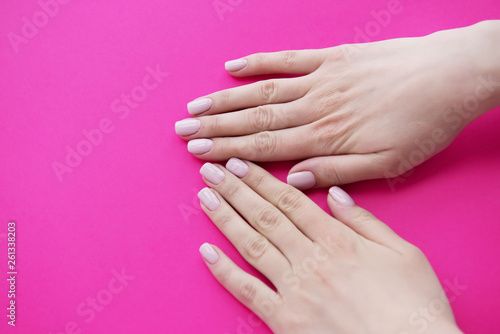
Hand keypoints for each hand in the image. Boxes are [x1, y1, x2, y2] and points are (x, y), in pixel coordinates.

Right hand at [177, 21, 499, 188]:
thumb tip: (294, 179)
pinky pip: (288, 58)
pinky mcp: (332, 57)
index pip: (265, 146)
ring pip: (262, 90)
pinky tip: (233, 67)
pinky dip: (258, 62)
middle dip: (214, 127)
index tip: (199, 154)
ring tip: (195, 106)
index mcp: (326, 137)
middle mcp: (315, 107)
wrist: (451, 77)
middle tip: (182, 131)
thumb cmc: (422, 125)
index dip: (228, 151)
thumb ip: (337, 172)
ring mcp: (321, 79)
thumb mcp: (387, 164)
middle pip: (254, 118)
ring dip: (225, 99)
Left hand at [196, 158, 460, 333]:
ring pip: (252, 245)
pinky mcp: (286, 321)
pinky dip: (225, 273)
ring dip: (226, 219)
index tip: (239, 164)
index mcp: (338, 240)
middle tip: (212, 171)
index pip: (290, 201)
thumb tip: (335, 194)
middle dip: (236, 191)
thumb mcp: (403, 252)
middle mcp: (310, 259)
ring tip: (205, 197)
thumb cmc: (414, 305)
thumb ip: (365, 221)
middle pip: (266, 217)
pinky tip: (207, 253)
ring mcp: (295, 290)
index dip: (261, 180)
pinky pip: (249, 292)